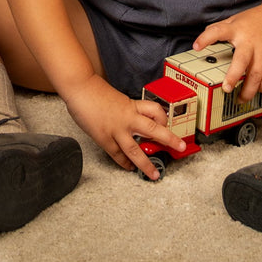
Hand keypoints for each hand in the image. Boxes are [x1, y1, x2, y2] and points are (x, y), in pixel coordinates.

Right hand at [64, 74, 185, 180]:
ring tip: (154, 174)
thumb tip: (130, 119)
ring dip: (147, 164)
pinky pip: (117, 155)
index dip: (164, 118)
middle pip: (154, 129)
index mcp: (132, 105)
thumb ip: (125, 110)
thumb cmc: (95, 91)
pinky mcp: (104, 138)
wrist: (81, 87)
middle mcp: (128, 117)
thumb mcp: (117, 98)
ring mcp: (117, 129)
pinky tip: (129, 168)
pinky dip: (124, 164)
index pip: (155, 110)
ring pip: (136, 149)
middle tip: (181, 146)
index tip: (168, 125)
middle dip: (170, 139)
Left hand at [193, 3, 261, 102]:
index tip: (196, 47)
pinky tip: (256, 91)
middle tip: (226, 89)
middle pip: (241, 61)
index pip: (218, 31)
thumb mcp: (235, 19)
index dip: (206, 39)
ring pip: (256, 75)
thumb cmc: (254, 19)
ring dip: (248, 90)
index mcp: (237, 30)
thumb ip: (219, 28)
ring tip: (240, 99)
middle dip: (233, 77)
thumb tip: (202, 38)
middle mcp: (250, 41)